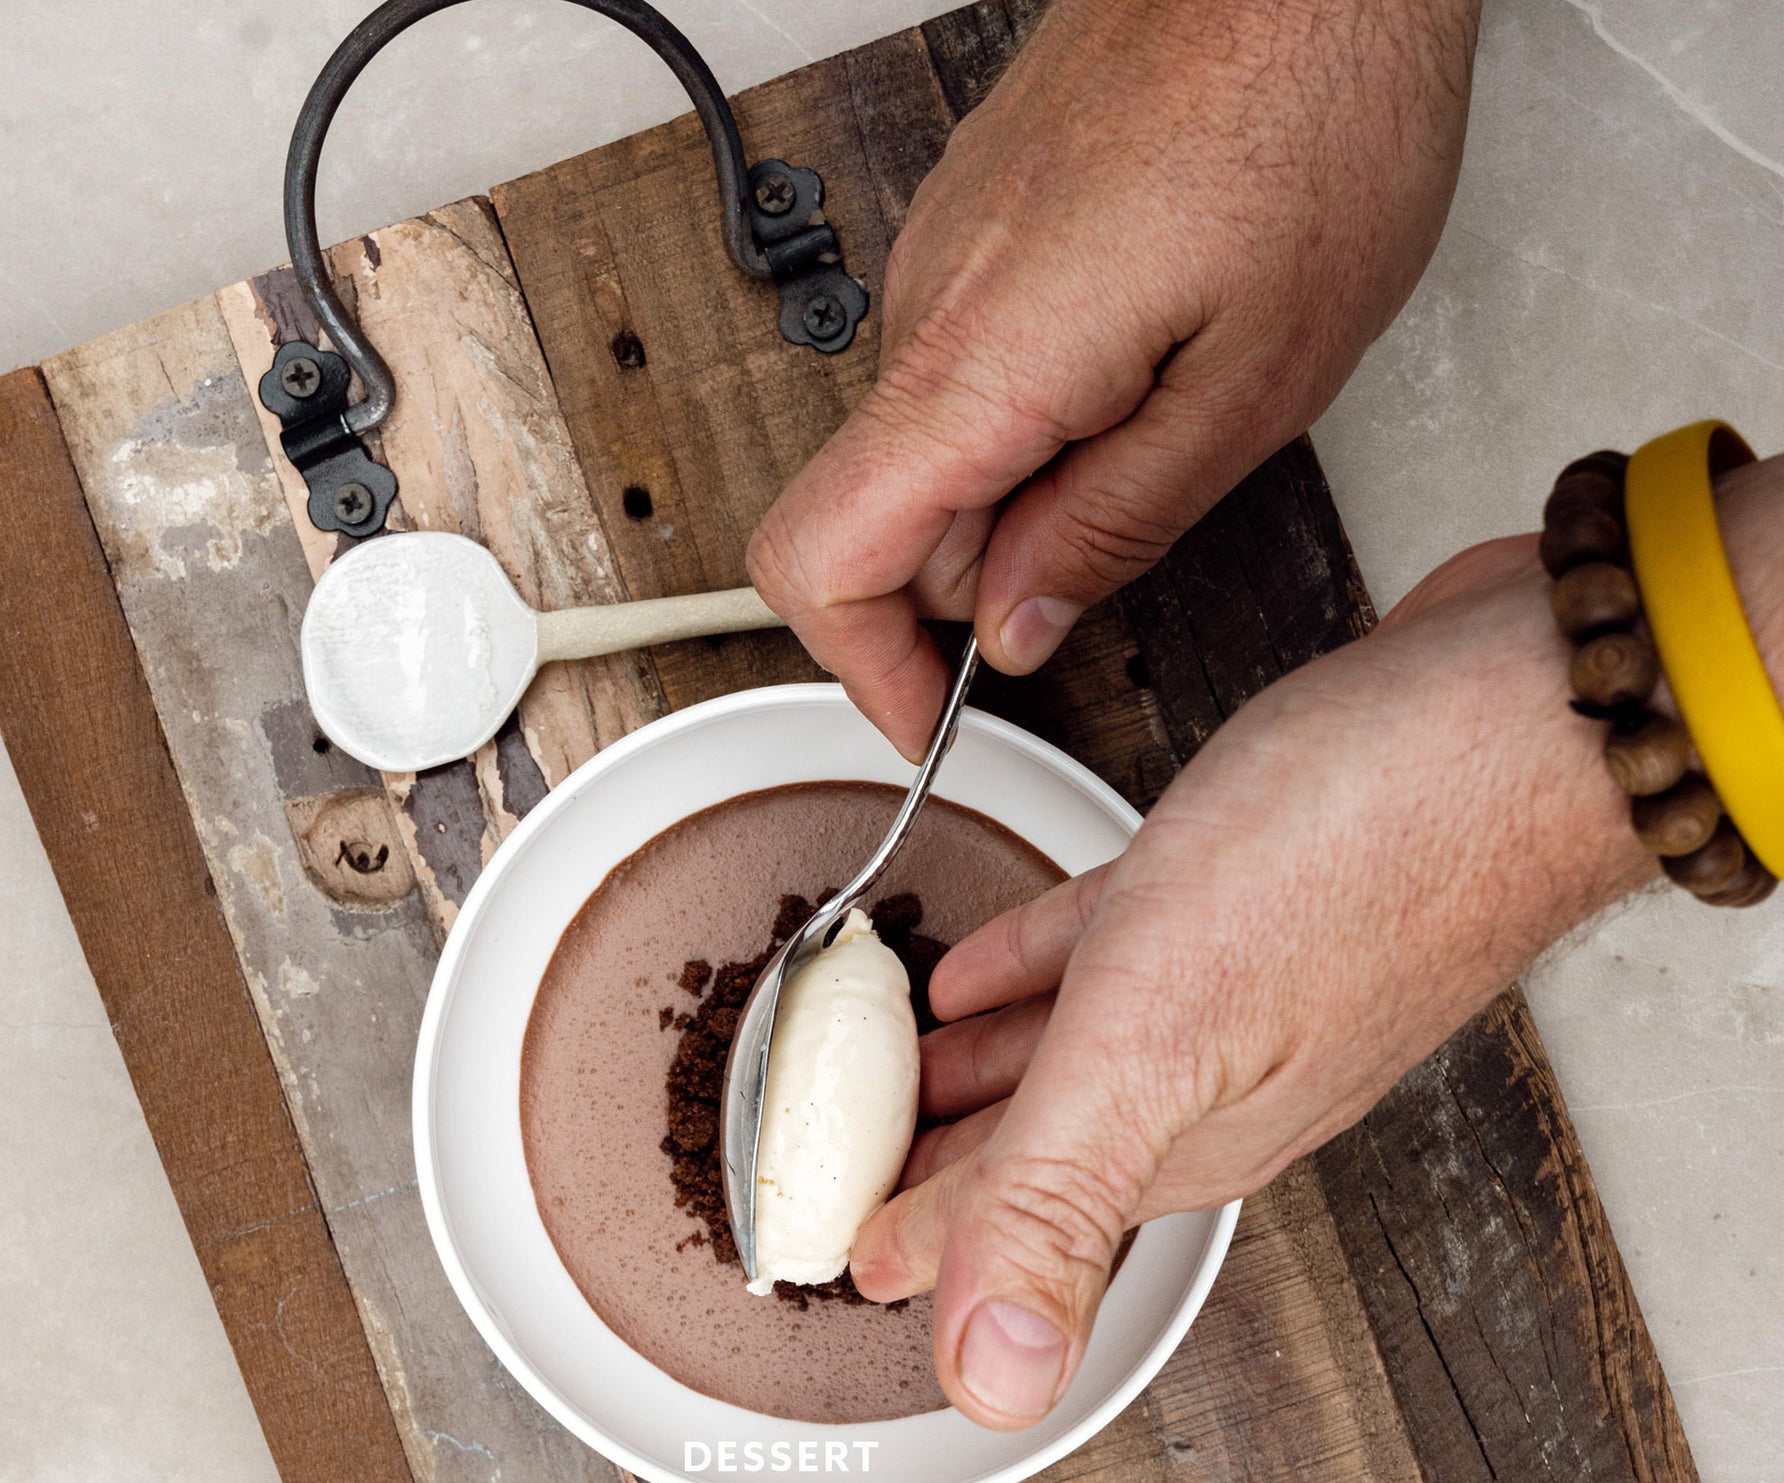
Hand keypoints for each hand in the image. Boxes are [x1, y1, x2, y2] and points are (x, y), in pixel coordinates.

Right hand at [747, 0, 1478, 755]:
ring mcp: (943, 260)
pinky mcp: (979, 227)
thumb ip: (1115, 528)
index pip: (821, 564)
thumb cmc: (1316, 113)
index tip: (934, 716)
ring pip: (929, 452)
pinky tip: (1139, 368)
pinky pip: (964, 372)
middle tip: (1104, 568)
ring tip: (1157, 433)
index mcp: (982, 368)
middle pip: (879, 525)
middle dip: (979, 586)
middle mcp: (930, 311)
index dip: (864, 672)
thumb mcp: (1254, 383)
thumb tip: (1017, 628)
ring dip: (1018, 494)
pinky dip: (1029, 418)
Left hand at [848, 534, 1665, 1428]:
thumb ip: (1057, 1201)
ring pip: (1064, 1058)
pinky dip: (1033, 972)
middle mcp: (1206, 1081)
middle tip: (848, 1168)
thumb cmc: (1367, 852)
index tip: (835, 1258)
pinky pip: (1105, 957)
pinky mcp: (1244, 899)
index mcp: (1178, 1137)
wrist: (1530, 708)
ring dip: (979, 1076)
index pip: (1008, 1225)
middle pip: (1027, 1148)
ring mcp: (1231, 993)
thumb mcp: (1158, 1039)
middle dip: (933, 1166)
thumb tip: (987, 1380)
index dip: (911, 1244)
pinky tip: (990, 966)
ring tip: (901, 1077)